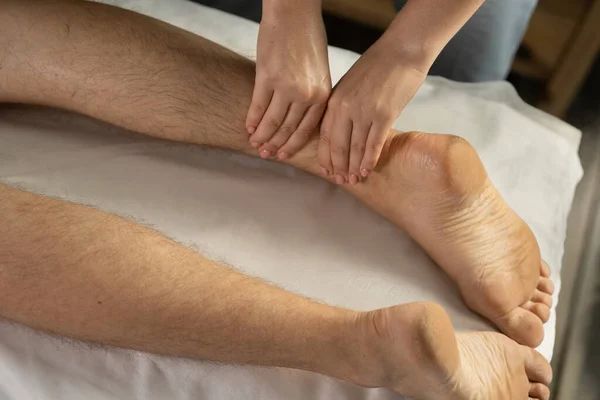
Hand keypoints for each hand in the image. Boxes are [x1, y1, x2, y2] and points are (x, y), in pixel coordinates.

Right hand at [246, 4, 330, 160]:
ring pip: (272, 121)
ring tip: (254, 144)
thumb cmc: (308, 37)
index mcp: (322, 94)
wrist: (295, 12)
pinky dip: (252, 119)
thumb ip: (312, 94)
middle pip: (288, 129)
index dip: (293, 144)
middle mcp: (306, 94)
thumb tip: (300, 115)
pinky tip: (247, 127)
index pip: (306, 129)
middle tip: (266, 154)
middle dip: (276, 145)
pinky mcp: (267, 77)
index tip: (283, 154)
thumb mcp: (319, 70)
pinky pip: (257, 105)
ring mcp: (286, 87)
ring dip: (261, 135)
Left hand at [318, 40, 426, 184]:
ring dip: (354, 167)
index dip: (325, 156)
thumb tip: (338, 130)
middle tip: (340, 181)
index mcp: (334, 100)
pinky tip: (367, 171)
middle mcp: (345, 108)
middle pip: (337, 146)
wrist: (402, 51)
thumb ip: (341, 106)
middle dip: (338, 166)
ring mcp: (364, 112)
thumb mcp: (349, 84)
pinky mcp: (384, 115)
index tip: (326, 170)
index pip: (324, 136)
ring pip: (355, 148)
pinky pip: (373, 144)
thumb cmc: (377, 66)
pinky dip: (369, 160)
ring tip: (354, 181)